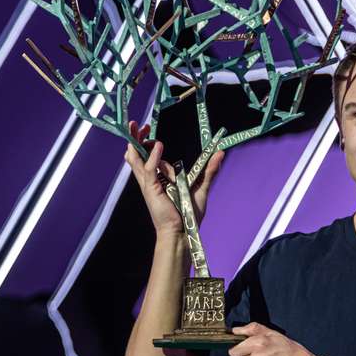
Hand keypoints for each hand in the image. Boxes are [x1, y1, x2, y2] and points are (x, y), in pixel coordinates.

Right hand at [124, 120, 223, 236]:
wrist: (184, 231)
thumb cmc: (189, 213)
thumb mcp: (201, 187)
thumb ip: (209, 170)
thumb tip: (220, 153)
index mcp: (158, 180)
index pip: (146, 157)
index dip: (145, 143)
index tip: (149, 131)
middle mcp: (150, 180)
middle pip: (136, 155)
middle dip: (135, 139)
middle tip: (135, 125)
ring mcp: (149, 184)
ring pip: (137, 159)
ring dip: (137, 142)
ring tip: (139, 128)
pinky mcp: (152, 189)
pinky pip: (150, 169)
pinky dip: (154, 157)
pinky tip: (159, 146)